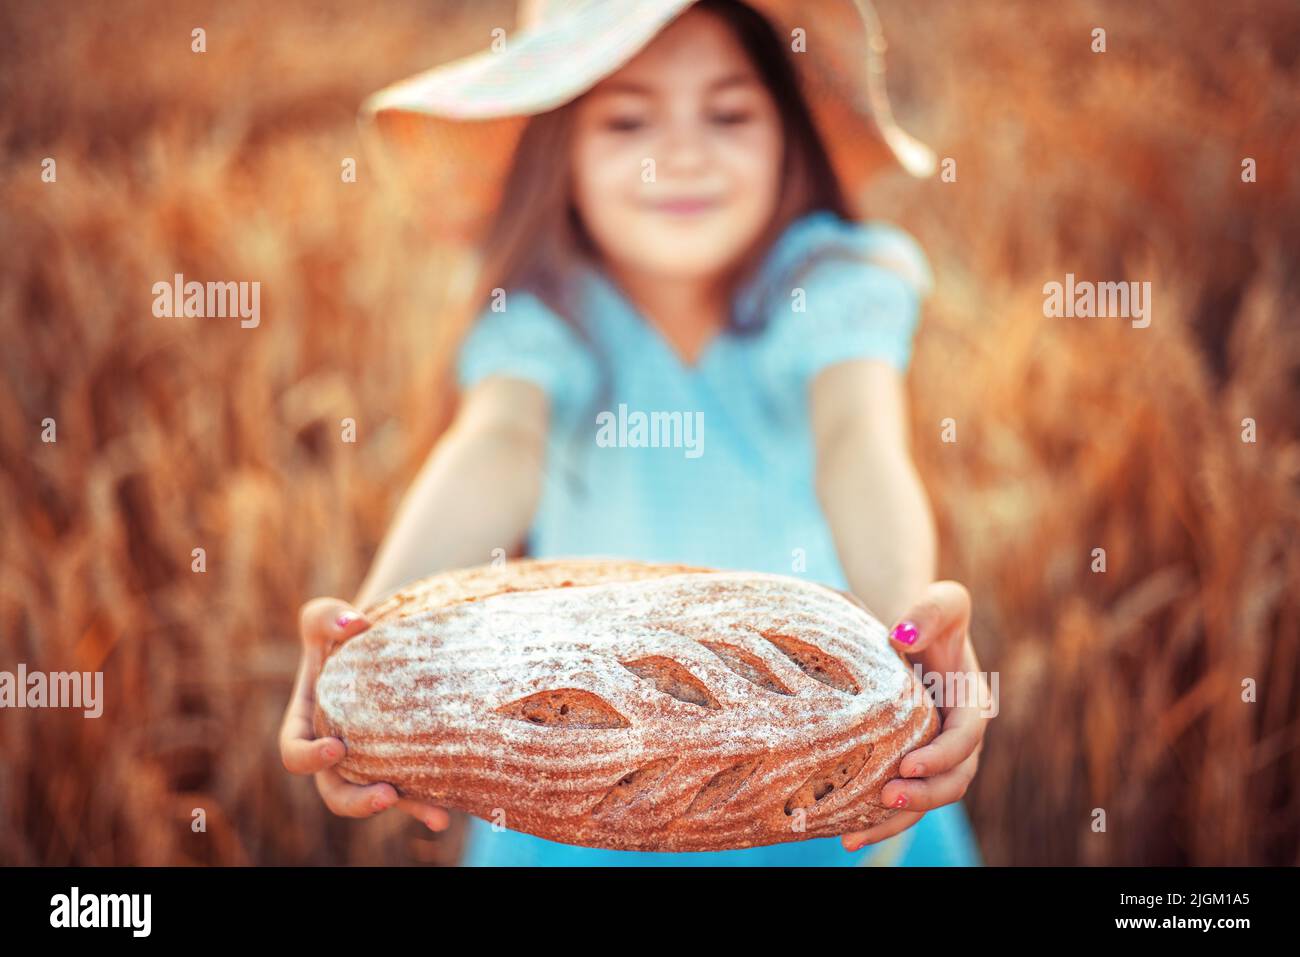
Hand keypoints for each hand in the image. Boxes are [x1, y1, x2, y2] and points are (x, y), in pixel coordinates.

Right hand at [279, 597, 450, 832]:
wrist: (382, 639)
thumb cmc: (345, 630)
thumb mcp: (326, 617)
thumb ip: (325, 616)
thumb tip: (354, 624)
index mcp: (307, 725)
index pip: (295, 753)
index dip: (310, 758)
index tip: (337, 747)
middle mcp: (337, 752)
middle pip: (335, 791)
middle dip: (357, 802)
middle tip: (386, 794)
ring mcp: (369, 761)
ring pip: (379, 797)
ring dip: (406, 808)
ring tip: (437, 814)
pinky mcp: (401, 762)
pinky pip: (412, 788)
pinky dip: (429, 801)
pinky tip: (450, 811)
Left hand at [841, 581, 988, 852]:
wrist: (907, 632)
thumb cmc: (927, 614)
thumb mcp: (941, 601)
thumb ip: (930, 610)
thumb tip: (902, 634)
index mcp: (972, 705)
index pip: (965, 739)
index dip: (941, 756)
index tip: (908, 764)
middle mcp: (958, 738)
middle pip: (952, 780)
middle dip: (923, 795)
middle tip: (887, 796)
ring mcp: (935, 756)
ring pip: (926, 800)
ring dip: (897, 820)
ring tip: (856, 834)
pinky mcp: (908, 766)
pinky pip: (901, 801)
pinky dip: (878, 822)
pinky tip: (845, 836)